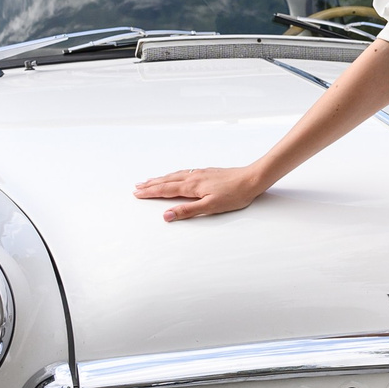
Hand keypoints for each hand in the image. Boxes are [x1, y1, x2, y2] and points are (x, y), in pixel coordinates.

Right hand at [133, 165, 267, 220]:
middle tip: (137, 186)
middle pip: (167, 181)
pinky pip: (183, 172)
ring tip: (149, 180)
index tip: (137, 193)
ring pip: (174, 175)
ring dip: (160, 178)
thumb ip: (187, 211)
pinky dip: (173, 175)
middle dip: (151, 184)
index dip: (150, 192)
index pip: (166, 190)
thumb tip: (166, 215)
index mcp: (192, 186)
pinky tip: (175, 175)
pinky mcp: (207, 172)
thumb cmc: (234, 195)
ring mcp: (200, 173)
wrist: (251, 179)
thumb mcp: (210, 207)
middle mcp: (193, 177)